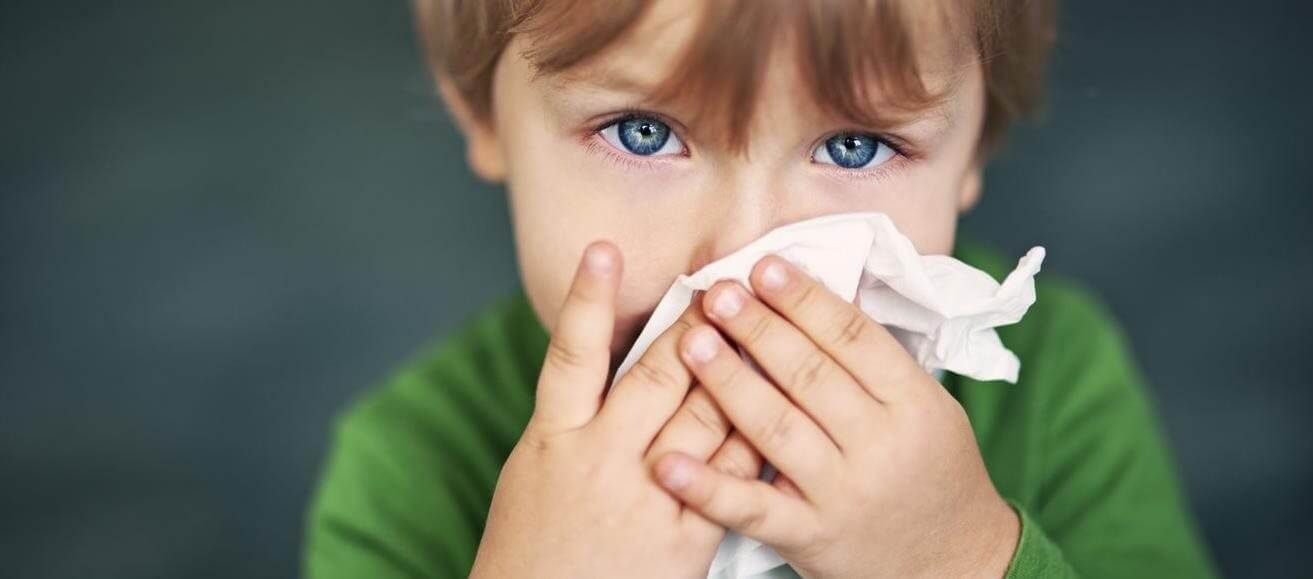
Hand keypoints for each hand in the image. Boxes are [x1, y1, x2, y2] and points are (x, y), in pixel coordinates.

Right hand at [470, 240, 758, 578]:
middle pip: (657, 377)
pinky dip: (753, 437)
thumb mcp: (534, 469)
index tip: (605, 248)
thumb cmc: (530, 544)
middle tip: (723, 283)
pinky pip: (730, 476)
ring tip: (761, 323)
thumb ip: (573, 416)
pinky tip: (779, 404)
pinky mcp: (685, 539)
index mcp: (553, 440)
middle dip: (695, 327)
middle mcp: (600, 461)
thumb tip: (608, 357)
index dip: (587, 299)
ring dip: (737, 368)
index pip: (572, 355)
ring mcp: (647, 500)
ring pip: (704, 417)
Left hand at [651, 255, 1020, 578]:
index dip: (805, 299)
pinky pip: (753, 509)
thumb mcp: (928, 407)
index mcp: (915, 403)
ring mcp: (843, 493)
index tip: (764, 266)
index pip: (854, 338)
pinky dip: (707, 486)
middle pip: (811, 375)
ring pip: (777, 429)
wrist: (955, 563)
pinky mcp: (809, 536)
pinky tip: (667, 461)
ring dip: (728, 381)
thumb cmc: (932, 471)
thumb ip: (876, 362)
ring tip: (692, 340)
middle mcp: (880, 445)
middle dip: (759, 328)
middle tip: (718, 291)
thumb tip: (816, 294)